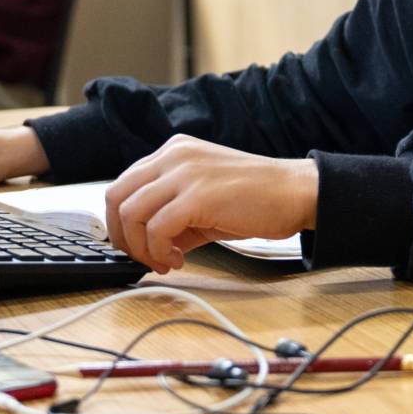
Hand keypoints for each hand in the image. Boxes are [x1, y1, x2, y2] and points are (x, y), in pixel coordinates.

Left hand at [104, 135, 317, 273]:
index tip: (137, 247)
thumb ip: (172, 215)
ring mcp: (185, 172)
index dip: (121, 223)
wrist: (295, 192)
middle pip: (117, 197)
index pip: (124, 185)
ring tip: (165, 262)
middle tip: (141, 258)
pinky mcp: (197, 195)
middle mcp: (174, 155)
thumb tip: (146, 246)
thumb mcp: (204, 199)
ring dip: (141, 248)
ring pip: (131, 213)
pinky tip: (179, 261)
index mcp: (174, 151)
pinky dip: (160, 252)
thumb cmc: (256, 197)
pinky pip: (157, 228)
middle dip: (122, 237)